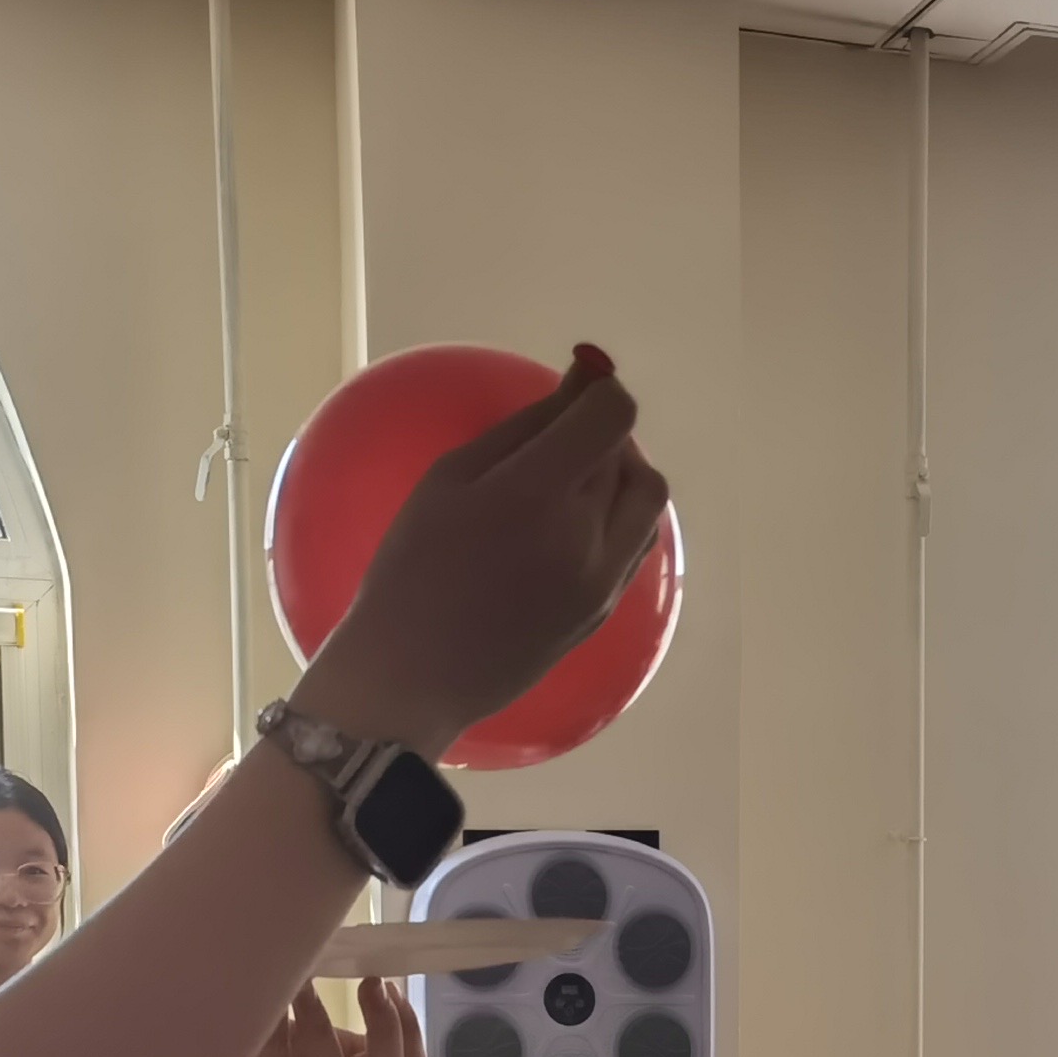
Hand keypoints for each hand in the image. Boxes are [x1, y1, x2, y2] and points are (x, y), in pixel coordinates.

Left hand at [182, 976, 421, 1056]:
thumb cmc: (224, 1049)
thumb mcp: (272, 1013)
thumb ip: (302, 990)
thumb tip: (313, 933)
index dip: (407, 1027)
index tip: (385, 981)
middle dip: (384, 1023)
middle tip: (367, 982)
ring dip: (316, 1020)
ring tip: (293, 983)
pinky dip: (272, 1039)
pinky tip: (255, 1012)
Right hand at [295, 349, 671, 756]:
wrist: (413, 675)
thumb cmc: (411, 570)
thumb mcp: (449, 480)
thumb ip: (522, 428)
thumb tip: (576, 384)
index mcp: (539, 494)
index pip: (611, 416)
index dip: (601, 388)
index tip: (579, 381)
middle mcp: (586, 536)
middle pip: (628, 456)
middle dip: (600, 433)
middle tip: (559, 437)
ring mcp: (603, 580)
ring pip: (646, 502)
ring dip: (621, 476)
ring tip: (572, 482)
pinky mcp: (605, 611)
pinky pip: (635, 546)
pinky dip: (619, 520)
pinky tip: (573, 527)